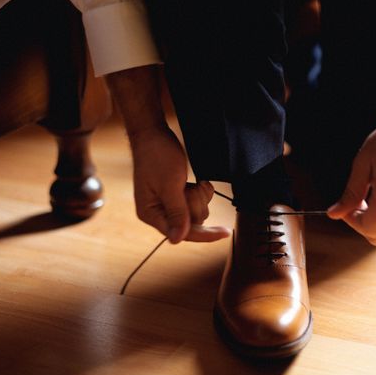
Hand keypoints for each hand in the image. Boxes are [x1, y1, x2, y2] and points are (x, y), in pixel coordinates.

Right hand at [105, 65, 229, 243]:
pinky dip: (200, 191)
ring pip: (197, 212)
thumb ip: (176, 213)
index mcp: (150, 214)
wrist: (153, 134)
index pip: (180, 233)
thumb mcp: (170, 185)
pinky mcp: (177, 196)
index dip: (204, 234)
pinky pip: (197, 202)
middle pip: (191, 224)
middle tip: (189, 186)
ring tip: (189, 181)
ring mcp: (168, 204)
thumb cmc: (157, 156)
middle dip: (195, 203)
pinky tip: (195, 180)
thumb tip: (177, 240)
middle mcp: (158, 212)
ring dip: (198, 196)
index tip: (224, 233)